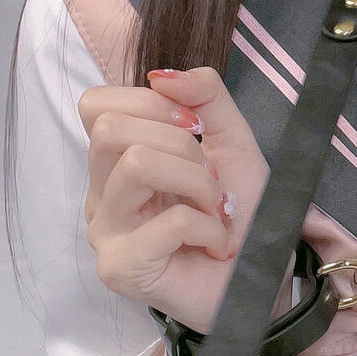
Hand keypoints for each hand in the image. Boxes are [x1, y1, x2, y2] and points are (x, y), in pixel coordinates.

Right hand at [79, 66, 271, 333]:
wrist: (261, 280)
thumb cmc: (242, 215)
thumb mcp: (233, 141)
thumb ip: (206, 97)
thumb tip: (163, 75)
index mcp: (117, 160)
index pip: (96, 104)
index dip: (150, 104)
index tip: (196, 130)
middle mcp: (101, 193)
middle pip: (112, 130)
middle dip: (180, 145)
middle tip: (210, 181)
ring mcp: (104, 232)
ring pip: (136, 164)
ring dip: (198, 184)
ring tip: (216, 212)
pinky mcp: (120, 267)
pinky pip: (168, 220)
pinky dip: (207, 226)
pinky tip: (215, 244)